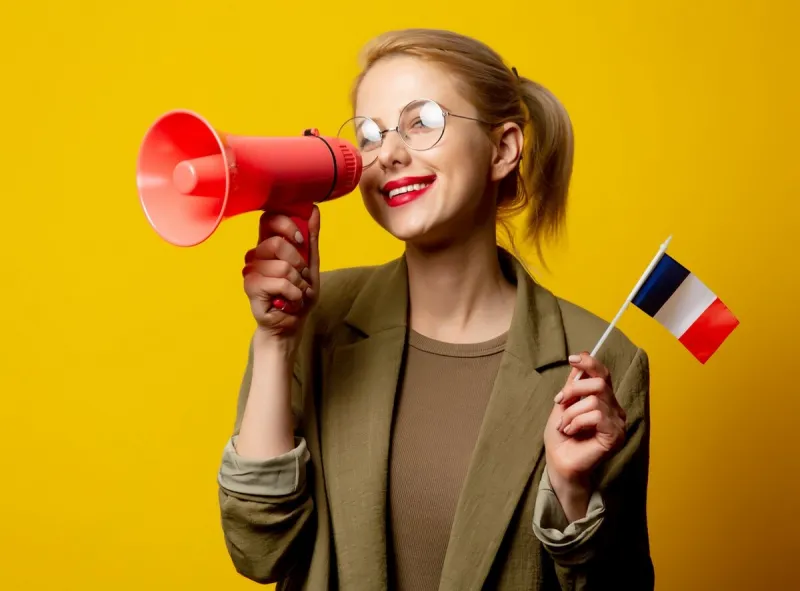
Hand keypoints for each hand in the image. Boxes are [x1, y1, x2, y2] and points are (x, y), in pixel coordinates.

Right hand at [242, 207, 320, 341]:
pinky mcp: (251, 287)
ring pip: (283, 267)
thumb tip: (313, 210)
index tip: (300, 240)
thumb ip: (311, 238)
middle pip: (277, 243)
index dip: (287, 225)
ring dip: (299, 284)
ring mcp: (251, 270)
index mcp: (269, 245)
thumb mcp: (311, 265)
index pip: (269, 219)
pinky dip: (294, 295)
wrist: (291, 324)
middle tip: (301, 278)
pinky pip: (281, 283)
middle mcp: (256, 254)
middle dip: (299, 264)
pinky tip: (290, 302)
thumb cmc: (298, 295)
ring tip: (296, 294)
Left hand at [544, 352, 626, 514]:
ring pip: (594, 401)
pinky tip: (572, 431)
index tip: (572, 359)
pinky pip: (597, 416)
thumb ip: (573, 386)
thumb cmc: (561, 437)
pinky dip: (578, 421)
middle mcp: (614, 410)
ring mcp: (617, 423)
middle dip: (574, 390)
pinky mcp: (615, 435)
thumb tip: (579, 362)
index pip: (603, 374)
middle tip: (559, 402)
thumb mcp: (563, 405)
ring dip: (571, 412)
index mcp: (604, 400)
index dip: (590, 363)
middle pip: (599, 383)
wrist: (559, 463)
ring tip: (565, 426)